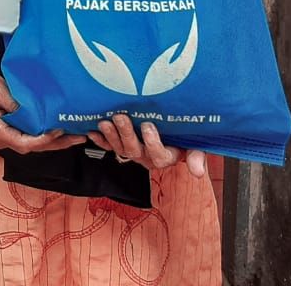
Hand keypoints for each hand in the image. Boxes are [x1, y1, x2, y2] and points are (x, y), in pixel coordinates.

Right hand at [0, 50, 86, 154]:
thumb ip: (17, 105)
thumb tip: (39, 116)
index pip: (24, 143)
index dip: (44, 140)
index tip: (59, 131)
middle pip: (31, 147)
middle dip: (56, 143)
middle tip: (79, 138)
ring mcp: (2, 136)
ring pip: (31, 143)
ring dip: (53, 140)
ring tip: (75, 135)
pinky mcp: (6, 130)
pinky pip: (27, 136)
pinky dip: (43, 134)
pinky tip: (58, 129)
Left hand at [87, 114, 207, 176]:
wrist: (173, 130)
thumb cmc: (184, 136)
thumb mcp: (195, 145)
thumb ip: (196, 155)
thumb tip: (198, 172)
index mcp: (165, 156)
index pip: (158, 156)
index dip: (152, 142)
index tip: (148, 126)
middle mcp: (146, 156)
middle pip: (134, 150)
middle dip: (126, 134)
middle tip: (121, 117)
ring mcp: (132, 151)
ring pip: (119, 148)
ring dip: (111, 136)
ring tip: (105, 122)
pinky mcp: (120, 146)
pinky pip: (108, 146)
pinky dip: (99, 140)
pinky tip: (92, 132)